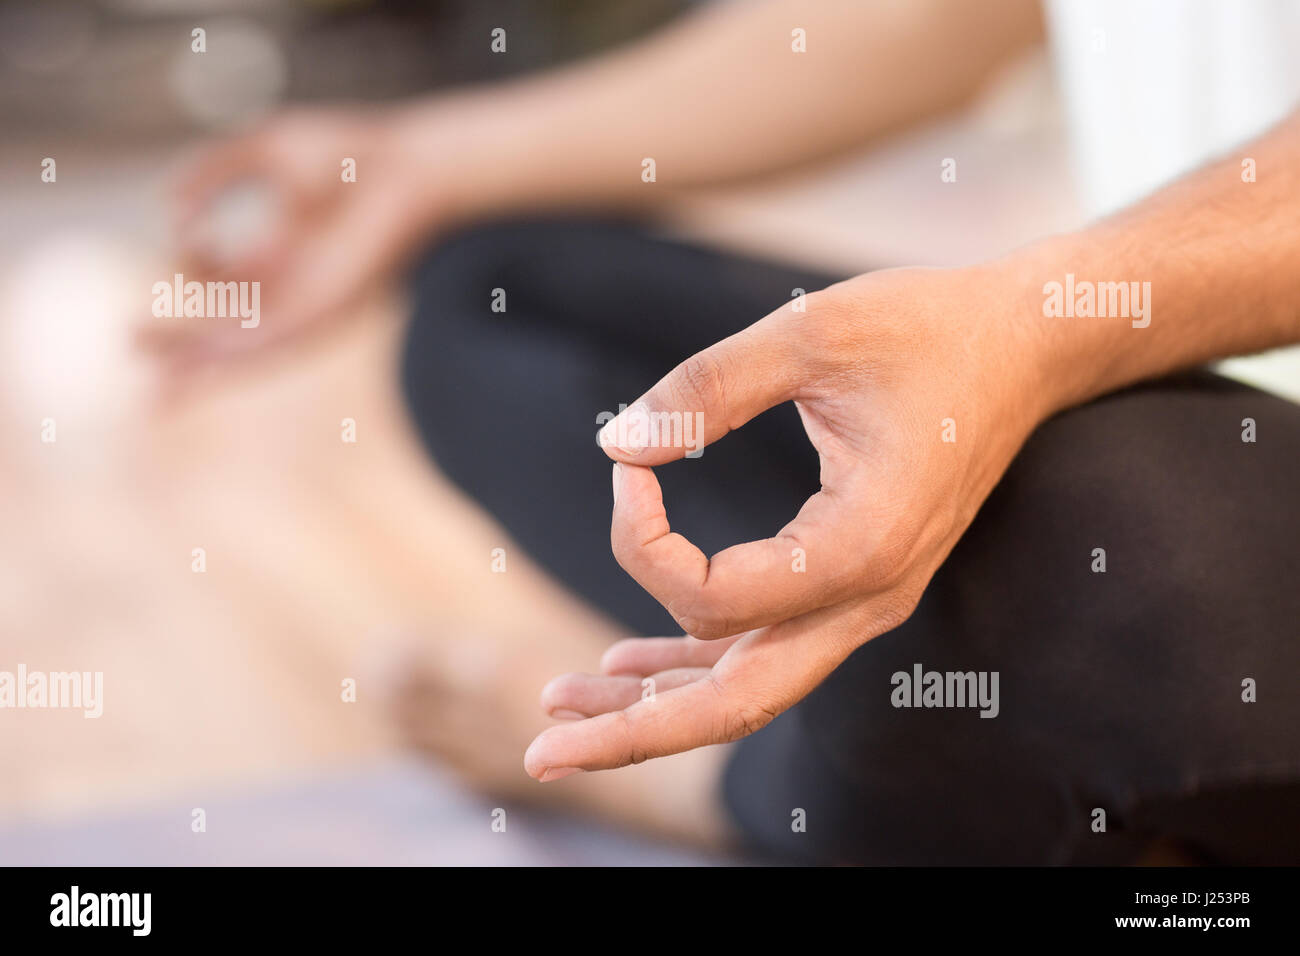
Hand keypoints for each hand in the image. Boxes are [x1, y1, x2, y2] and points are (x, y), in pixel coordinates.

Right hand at [140, 105, 453, 373]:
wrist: (407, 168)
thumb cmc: (349, 152)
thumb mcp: (263, 149)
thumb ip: (210, 170)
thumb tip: (167, 208)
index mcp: (282, 251)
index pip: (223, 276)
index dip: (191, 259)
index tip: (188, 226)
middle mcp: (294, 287)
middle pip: (226, 324)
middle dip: (181, 341)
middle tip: (132, 346)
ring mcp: (308, 306)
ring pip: (240, 349)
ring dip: (197, 367)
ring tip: (155, 387)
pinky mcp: (321, 318)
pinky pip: (265, 348)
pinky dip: (227, 362)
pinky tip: (192, 375)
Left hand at [525, 264, 1053, 778]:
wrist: (1023, 347)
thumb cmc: (928, 329)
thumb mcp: (811, 333)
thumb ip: (707, 387)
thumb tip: (616, 446)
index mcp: (864, 545)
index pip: (718, 598)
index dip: (644, 542)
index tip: (630, 467)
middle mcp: (868, 597)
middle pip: (737, 703)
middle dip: (634, 733)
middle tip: (540, 752)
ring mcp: (864, 600)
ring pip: (748, 688)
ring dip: (656, 707)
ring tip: (562, 712)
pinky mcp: (851, 582)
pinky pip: (764, 647)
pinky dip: (695, 663)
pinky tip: (628, 670)